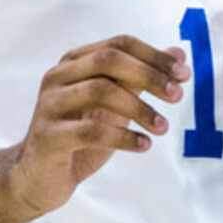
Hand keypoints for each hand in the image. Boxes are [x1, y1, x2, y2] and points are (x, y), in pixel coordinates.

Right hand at [6, 35, 186, 216]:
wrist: (38, 177)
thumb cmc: (79, 137)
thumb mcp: (115, 105)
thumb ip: (142, 79)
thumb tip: (180, 56)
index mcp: (74, 62)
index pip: (118, 44)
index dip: (153, 56)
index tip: (184, 75)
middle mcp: (58, 77)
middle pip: (108, 60)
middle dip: (148, 75)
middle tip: (177, 96)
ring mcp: (49, 105)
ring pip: (99, 91)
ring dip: (139, 108)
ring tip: (162, 127)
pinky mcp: (48, 137)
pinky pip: (90, 131)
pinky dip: (123, 137)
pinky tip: (144, 146)